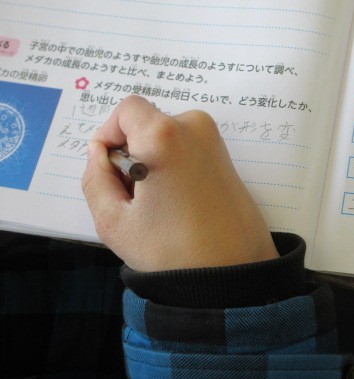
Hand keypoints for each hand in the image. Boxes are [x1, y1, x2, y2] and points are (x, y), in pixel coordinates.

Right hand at [82, 96, 278, 271]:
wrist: (233, 269)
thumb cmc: (172, 249)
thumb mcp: (114, 221)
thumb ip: (94, 178)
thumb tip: (98, 152)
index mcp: (165, 135)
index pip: (127, 109)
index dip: (110, 133)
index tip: (111, 168)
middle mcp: (194, 126)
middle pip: (147, 123)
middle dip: (131, 152)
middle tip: (134, 196)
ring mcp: (215, 140)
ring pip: (166, 137)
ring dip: (152, 161)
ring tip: (156, 204)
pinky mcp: (226, 155)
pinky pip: (186, 147)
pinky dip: (172, 165)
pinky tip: (176, 202)